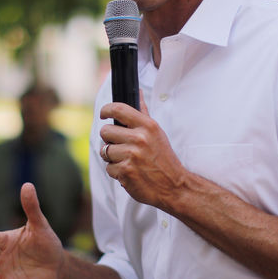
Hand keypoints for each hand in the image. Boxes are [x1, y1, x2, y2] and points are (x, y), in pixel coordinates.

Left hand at [100, 93, 185, 208]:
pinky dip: (116, 172)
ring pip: (105, 151)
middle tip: (120, 145)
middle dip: (109, 139)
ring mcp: (131, 155)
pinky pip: (109, 168)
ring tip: (127, 160)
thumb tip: (138, 92)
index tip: (103, 114)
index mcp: (147, 126)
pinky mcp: (125, 171)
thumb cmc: (164, 158)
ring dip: (112, 157)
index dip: (106, 110)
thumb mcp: (157, 133)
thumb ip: (143, 113)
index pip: (118, 109)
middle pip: (105, 131)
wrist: (174, 186)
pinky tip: (130, 172)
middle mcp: (139, 139)